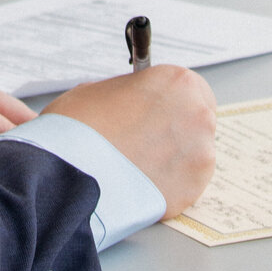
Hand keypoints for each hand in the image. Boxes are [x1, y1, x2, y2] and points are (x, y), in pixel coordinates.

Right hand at [45, 66, 216, 217]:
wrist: (70, 174)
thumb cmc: (80, 130)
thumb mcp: (98, 90)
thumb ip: (129, 94)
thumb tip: (131, 104)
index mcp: (177, 81)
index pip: (190, 88)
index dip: (171, 102)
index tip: (160, 112)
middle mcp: (197, 114)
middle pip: (196, 120)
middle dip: (175, 129)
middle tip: (147, 140)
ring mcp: (201, 153)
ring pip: (193, 154)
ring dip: (173, 158)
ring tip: (138, 165)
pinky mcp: (195, 189)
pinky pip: (186, 183)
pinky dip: (169, 184)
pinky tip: (143, 182)